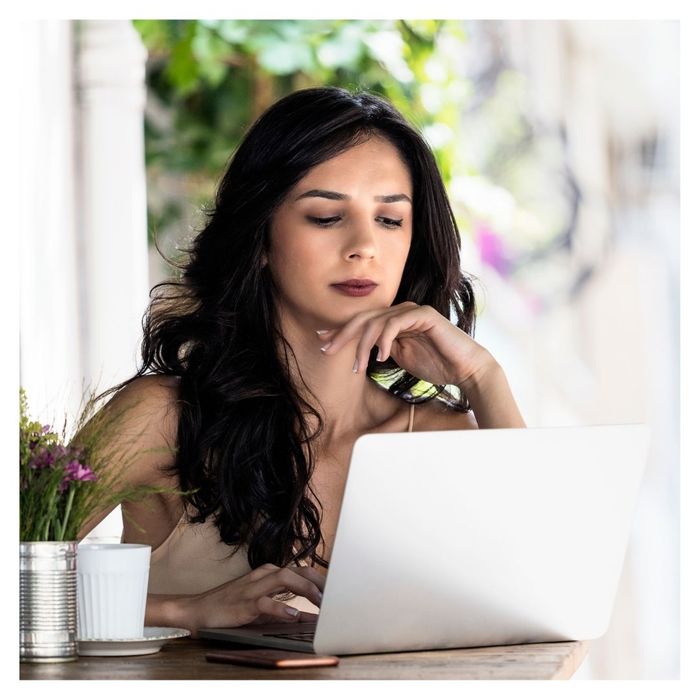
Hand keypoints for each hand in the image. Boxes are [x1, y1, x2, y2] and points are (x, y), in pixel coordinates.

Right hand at [184, 563, 324, 636]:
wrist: (197, 611)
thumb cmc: (231, 608)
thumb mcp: (263, 608)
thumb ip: (287, 609)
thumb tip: (312, 617)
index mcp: (270, 574)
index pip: (303, 571)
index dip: (322, 579)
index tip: (340, 590)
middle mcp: (263, 575)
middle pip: (298, 570)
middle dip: (320, 581)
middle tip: (337, 596)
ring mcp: (253, 587)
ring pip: (284, 578)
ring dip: (306, 589)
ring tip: (322, 601)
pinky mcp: (242, 603)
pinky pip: (264, 602)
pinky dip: (279, 608)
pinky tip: (292, 615)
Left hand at [317, 301, 493, 386]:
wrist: (466, 369)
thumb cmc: (437, 365)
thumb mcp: (401, 358)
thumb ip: (383, 349)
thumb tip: (360, 350)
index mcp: (394, 321)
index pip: (362, 322)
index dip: (341, 331)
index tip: (322, 341)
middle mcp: (401, 312)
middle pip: (364, 318)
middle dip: (343, 334)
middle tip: (327, 349)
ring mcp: (412, 311)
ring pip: (376, 322)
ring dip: (363, 345)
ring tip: (358, 367)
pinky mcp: (424, 315)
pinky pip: (395, 323)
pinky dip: (384, 340)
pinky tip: (380, 357)